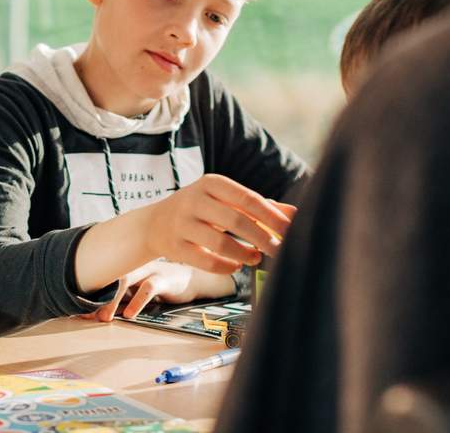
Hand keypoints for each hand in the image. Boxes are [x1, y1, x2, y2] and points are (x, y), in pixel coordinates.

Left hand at [88, 260, 235, 321]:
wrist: (192, 278)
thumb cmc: (160, 283)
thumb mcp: (137, 289)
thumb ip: (122, 297)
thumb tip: (98, 314)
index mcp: (126, 265)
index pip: (103, 277)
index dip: (88, 294)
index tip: (76, 311)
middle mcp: (134, 263)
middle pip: (110, 276)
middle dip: (96, 297)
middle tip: (86, 315)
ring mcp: (149, 269)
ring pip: (126, 280)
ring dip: (113, 300)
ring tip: (105, 318)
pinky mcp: (164, 278)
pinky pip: (148, 288)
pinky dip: (137, 302)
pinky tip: (130, 315)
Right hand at [142, 175, 294, 272]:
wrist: (155, 223)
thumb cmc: (201, 210)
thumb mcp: (225, 200)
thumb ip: (258, 206)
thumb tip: (294, 214)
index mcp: (211, 183)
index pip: (247, 198)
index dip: (271, 216)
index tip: (290, 230)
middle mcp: (194, 200)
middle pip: (235, 219)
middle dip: (262, 237)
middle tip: (279, 250)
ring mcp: (182, 223)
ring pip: (220, 242)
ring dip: (244, 253)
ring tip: (256, 257)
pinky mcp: (174, 246)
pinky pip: (206, 261)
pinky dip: (226, 266)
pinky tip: (236, 265)